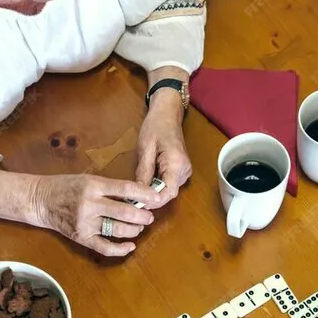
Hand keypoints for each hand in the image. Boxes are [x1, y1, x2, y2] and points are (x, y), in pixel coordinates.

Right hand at [31, 174, 165, 256]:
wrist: (40, 200)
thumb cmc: (67, 186)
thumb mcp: (88, 179)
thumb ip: (110, 188)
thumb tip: (138, 196)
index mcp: (93, 186)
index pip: (125, 189)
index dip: (145, 194)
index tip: (158, 198)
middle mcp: (90, 204)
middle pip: (125, 212)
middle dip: (143, 215)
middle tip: (149, 216)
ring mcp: (85, 223)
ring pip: (118, 230)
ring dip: (134, 230)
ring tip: (139, 226)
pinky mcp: (81, 237)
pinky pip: (105, 248)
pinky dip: (121, 249)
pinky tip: (130, 246)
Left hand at [136, 92, 191, 206]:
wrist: (167, 114)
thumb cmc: (156, 126)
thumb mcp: (145, 149)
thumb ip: (144, 173)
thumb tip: (138, 193)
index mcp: (177, 164)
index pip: (168, 192)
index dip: (154, 201)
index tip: (138, 203)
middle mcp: (184, 171)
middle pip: (169, 194)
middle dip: (152, 200)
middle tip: (133, 201)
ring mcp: (184, 172)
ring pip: (169, 191)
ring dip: (154, 195)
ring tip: (137, 195)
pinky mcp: (181, 171)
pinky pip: (169, 185)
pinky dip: (157, 188)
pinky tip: (145, 186)